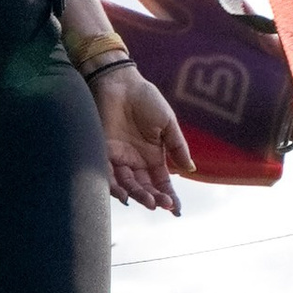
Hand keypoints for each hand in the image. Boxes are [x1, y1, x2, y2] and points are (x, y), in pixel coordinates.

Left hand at [96, 64, 189, 213]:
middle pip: (145, 187)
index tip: (176, 210)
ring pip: (128, 185)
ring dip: (138, 196)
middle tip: (161, 204)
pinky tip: (125, 196)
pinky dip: (115, 187)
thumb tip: (190, 169)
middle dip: (154, 198)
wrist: (120, 82)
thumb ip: (177, 146)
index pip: (161, 183)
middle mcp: (135, 161)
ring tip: (148, 202)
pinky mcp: (102, 151)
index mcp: (152, 156)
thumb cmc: (145, 99)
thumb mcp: (168, 123)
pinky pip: (107, 175)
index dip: (168, 197)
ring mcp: (118, 158)